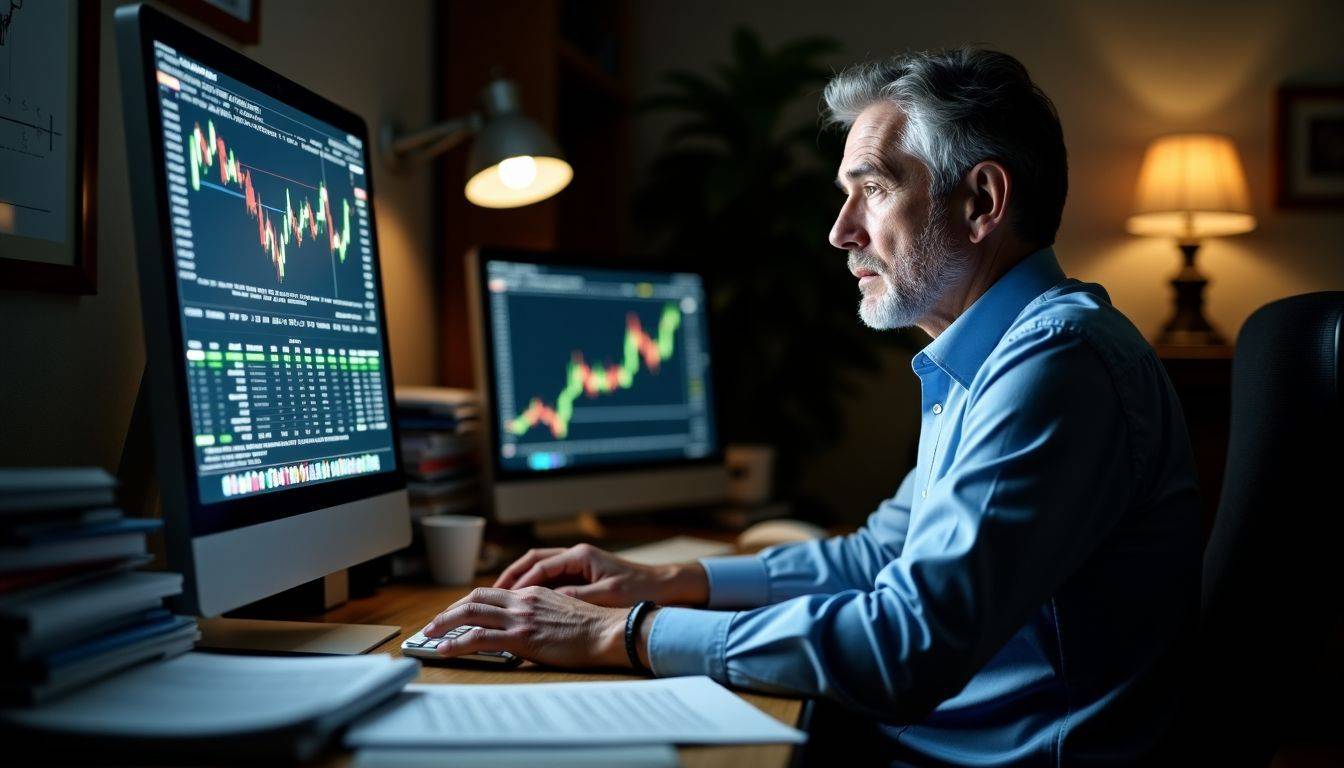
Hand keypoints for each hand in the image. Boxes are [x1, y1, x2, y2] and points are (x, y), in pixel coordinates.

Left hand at [422, 586, 628, 667]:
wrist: (608, 632)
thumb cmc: (593, 628)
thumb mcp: (562, 612)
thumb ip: (540, 614)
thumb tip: (526, 626)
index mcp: (533, 593)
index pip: (491, 593)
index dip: (468, 603)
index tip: (455, 614)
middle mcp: (523, 600)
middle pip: (475, 598)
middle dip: (449, 611)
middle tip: (433, 624)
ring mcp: (521, 618)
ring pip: (471, 613)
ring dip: (444, 624)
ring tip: (428, 635)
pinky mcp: (521, 637)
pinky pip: (480, 637)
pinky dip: (457, 642)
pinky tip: (445, 650)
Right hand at [492, 543, 708, 606]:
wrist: (665, 586)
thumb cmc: (640, 589)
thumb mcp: (608, 596)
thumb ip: (577, 596)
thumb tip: (546, 602)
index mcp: (580, 555)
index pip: (539, 565)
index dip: (518, 581)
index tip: (502, 597)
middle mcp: (576, 555)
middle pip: (533, 561)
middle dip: (511, 577)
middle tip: (491, 594)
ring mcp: (578, 565)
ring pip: (539, 569)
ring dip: (520, 582)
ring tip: (501, 600)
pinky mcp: (582, 576)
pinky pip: (551, 580)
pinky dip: (535, 590)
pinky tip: (525, 606)